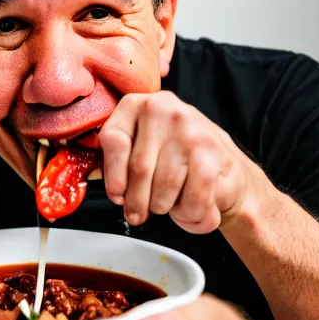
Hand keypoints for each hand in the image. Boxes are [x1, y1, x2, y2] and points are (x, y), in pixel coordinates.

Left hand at [99, 91, 266, 232]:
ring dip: (164, 207)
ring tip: (169, 205)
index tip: (117, 196)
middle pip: (139, 168)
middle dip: (138, 201)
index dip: (112, 174)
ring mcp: (190, 129)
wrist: (227, 171)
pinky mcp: (212, 152)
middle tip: (139, 215)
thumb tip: (91, 178)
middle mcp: (163, 109)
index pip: (114, 138)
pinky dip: (189, 213)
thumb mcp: (143, 149)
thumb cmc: (177, 162)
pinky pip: (191, 197)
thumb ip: (118, 159)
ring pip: (164, 185)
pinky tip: (190, 209)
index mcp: (138, 105)